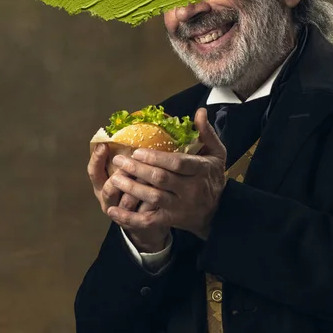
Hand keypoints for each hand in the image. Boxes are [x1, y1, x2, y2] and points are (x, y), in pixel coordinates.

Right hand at [87, 143, 170, 251]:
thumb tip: (132, 136)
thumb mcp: (126, 176)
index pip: (94, 173)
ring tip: (151, 174)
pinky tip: (162, 191)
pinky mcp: (137, 223)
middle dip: (123, 175)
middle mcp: (108, 201)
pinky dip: (152, 201)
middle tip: (133, 162)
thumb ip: (126, 162)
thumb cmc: (135, 192)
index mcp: (101, 188)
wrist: (145, 225)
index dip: (97, 160)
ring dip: (139, 187)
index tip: (103, 145)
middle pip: (109, 188)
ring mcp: (122, 214)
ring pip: (126, 201)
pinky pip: (143, 213)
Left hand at [107, 108, 226, 240]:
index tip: (138, 151)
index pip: (177, 163)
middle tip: (119, 160)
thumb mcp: (216, 153)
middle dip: (138, 170)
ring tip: (115, 177)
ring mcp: (181, 206)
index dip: (156, 158)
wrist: (219, 210)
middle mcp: (191, 189)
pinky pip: (148, 221)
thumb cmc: (213, 176)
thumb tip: (200, 111)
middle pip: (161, 179)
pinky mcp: (172, 220)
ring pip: (153, 198)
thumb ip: (206, 133)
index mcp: (201, 170)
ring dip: (132, 188)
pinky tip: (113, 211)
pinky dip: (130, 218)